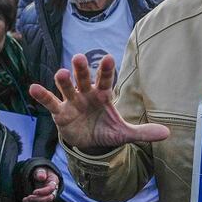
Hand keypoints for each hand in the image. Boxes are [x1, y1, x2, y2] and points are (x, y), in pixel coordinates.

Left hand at [23, 167, 60, 201]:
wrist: (39, 174)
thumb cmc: (40, 171)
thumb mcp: (40, 169)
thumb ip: (41, 172)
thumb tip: (41, 177)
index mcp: (54, 181)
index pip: (51, 188)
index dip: (43, 191)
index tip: (34, 192)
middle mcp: (52, 190)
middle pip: (48, 198)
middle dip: (37, 199)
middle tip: (27, 198)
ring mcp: (47, 196)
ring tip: (24, 200)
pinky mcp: (42, 200)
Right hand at [29, 54, 168, 152]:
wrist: (88, 143)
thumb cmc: (106, 130)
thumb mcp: (124, 133)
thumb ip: (143, 132)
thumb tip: (167, 133)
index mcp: (104, 95)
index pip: (106, 80)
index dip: (106, 70)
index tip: (108, 57)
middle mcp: (87, 93)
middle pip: (84, 78)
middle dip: (82, 69)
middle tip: (79, 58)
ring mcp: (72, 101)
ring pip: (67, 87)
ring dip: (63, 81)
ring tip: (60, 73)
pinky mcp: (59, 112)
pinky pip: (50, 102)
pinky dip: (42, 95)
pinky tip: (33, 88)